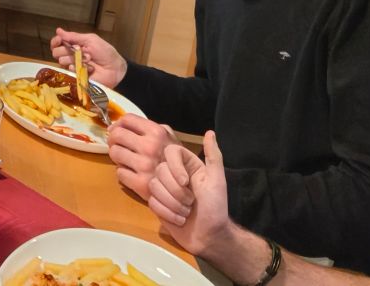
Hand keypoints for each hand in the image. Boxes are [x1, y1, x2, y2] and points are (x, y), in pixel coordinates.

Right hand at [50, 28, 126, 86]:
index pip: (58, 43)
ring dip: (74, 59)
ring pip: (62, 61)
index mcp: (74, 45)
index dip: (56, 41)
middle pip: (56, 52)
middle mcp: (71, 55)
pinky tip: (87, 68)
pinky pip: (69, 71)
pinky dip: (77, 68)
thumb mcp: (90, 40)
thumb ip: (74, 36)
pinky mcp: (76, 77)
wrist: (114, 69)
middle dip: (65, 50)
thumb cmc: (105, 52)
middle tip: (77, 51)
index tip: (59, 41)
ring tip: (87, 59)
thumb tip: (58, 30)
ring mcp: (73, 67)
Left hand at [108, 114, 180, 199]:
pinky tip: (131, 172)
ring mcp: (144, 165)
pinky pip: (119, 172)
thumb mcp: (168, 137)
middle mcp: (150, 147)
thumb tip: (117, 125)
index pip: (127, 119)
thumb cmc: (175, 159)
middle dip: (113, 139)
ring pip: (114, 153)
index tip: (116, 129)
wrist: (187, 188)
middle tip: (117, 144)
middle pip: (117, 134)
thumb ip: (147, 127)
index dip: (118, 124)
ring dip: (116, 155)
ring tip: (123, 158)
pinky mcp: (140, 183)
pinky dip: (123, 172)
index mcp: (157, 132)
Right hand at [148, 131, 229, 256]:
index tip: (186, 182)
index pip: (171, 152)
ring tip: (186, 212)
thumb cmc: (216, 207)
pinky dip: (167, 212)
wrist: (209, 236)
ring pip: (154, 186)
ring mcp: (163, 189)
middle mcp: (173, 174)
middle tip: (191, 202)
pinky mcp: (157, 203)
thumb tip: (210, 132)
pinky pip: (152, 201)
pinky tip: (179, 219)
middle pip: (160, 170)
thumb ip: (213, 156)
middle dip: (176, 191)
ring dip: (172, 203)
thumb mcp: (218, 180)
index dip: (175, 167)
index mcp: (188, 165)